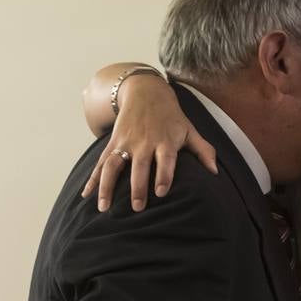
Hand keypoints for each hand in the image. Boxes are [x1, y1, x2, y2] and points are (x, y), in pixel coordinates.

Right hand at [82, 74, 215, 212]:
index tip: (160, 192)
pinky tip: (85, 194)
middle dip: (137, 186)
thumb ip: (203, 151)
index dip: (163, 175)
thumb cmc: (172, 117)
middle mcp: (143, 142)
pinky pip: (100, 162)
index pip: (165, 160)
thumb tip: (215, 173)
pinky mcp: (113, 143)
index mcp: (165, 141)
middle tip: (137, 208)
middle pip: (139, 166)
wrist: (146, 92)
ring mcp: (125, 143)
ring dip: (107, 187)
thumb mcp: (189, 130)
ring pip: (113, 165)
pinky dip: (92, 179)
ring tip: (104, 208)